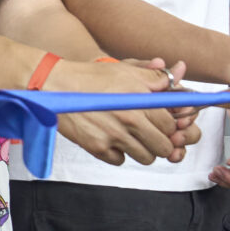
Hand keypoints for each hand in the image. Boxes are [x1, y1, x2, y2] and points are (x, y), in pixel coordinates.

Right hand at [47, 58, 199, 166]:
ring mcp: (113, 137)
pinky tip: (112, 139)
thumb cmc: (90, 77)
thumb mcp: (125, 69)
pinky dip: (118, 153)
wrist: (55, 86)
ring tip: (132, 138)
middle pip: (163, 146)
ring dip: (142, 150)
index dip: (170, 125)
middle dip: (161, 141)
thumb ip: (154, 77)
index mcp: (140, 101)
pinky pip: (120, 161)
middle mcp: (129, 120)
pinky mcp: (97, 147)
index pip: (172, 125)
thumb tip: (174, 80)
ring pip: (145, 158)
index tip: (162, 123)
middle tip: (151, 134)